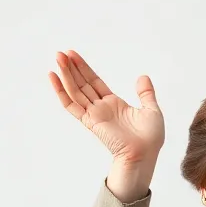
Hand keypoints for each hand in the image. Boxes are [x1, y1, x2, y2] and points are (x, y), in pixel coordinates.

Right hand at [49, 50, 164, 201]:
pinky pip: (72, 105)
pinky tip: (54, 78)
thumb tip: (143, 77)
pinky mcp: (90, 121)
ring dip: (66, 74)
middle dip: (72, 68)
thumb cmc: (150, 137)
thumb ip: (145, 93)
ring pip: (75, 90)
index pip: (94, 82)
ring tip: (58, 58)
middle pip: (82, 83)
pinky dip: (61, 91)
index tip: (73, 55)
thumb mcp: (151, 110)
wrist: (144, 153)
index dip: (84, 69)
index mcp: (114, 104)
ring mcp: (94, 114)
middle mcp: (101, 107)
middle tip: (60, 53)